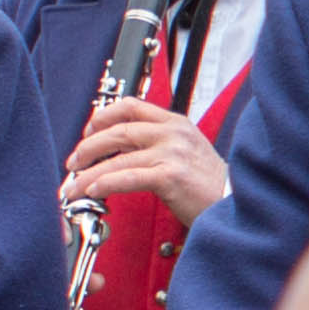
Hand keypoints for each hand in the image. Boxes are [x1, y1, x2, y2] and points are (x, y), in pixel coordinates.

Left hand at [62, 92, 230, 230]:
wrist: (235, 203)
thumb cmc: (209, 185)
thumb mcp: (185, 153)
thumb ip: (156, 146)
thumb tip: (117, 153)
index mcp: (176, 123)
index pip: (131, 106)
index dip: (103, 116)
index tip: (87, 132)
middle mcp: (173, 133)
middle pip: (118, 130)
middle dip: (88, 147)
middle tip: (73, 163)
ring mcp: (173, 153)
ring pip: (117, 157)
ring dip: (88, 174)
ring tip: (73, 187)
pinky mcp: (171, 176)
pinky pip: (128, 177)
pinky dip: (105, 184)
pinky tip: (93, 191)